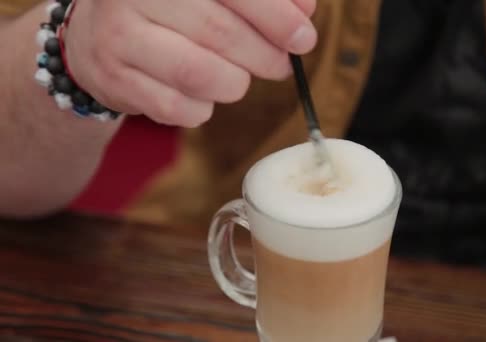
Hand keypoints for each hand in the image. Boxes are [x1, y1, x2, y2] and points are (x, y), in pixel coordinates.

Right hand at [63, 0, 316, 126]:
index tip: (304, 36)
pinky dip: (203, 108)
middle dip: (265, 55)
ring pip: (198, 73)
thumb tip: (305, 9)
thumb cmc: (169, 10)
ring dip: (235, 84)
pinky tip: (203, 95)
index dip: (275, 14)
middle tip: (283, 65)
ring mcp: (118, 37)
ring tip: (238, 80)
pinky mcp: (115, 80)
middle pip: (219, 31)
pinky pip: (178, 107)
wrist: (96, 37)